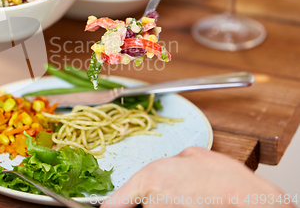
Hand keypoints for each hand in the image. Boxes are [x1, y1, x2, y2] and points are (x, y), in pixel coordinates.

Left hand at [101, 147, 290, 207]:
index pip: (114, 203)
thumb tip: (166, 167)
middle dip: (149, 202)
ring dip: (167, 204)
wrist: (246, 199)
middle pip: (140, 206)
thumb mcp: (191, 155)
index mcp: (149, 178)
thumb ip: (169, 162)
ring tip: (189, 198)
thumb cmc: (222, 178)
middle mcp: (151, 199)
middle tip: (174, 194)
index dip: (111, 206)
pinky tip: (193, 202)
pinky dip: (177, 207)